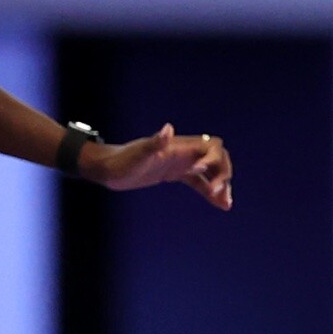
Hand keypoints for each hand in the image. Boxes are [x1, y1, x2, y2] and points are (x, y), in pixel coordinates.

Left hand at [90, 122, 233, 209]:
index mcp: (179, 147)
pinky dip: (210, 192)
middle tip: (217, 192)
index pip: (211, 147)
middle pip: (217, 158)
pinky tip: (218, 204)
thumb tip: (168, 129)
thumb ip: (155, 143)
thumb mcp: (138, 156)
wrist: (107, 168)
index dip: (215, 159)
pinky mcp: (174, 174)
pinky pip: (199, 182)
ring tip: (226, 204)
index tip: (204, 175)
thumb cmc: (120, 162)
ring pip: (211, 172)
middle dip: (223, 173)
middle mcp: (184, 153)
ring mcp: (180, 164)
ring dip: (221, 185)